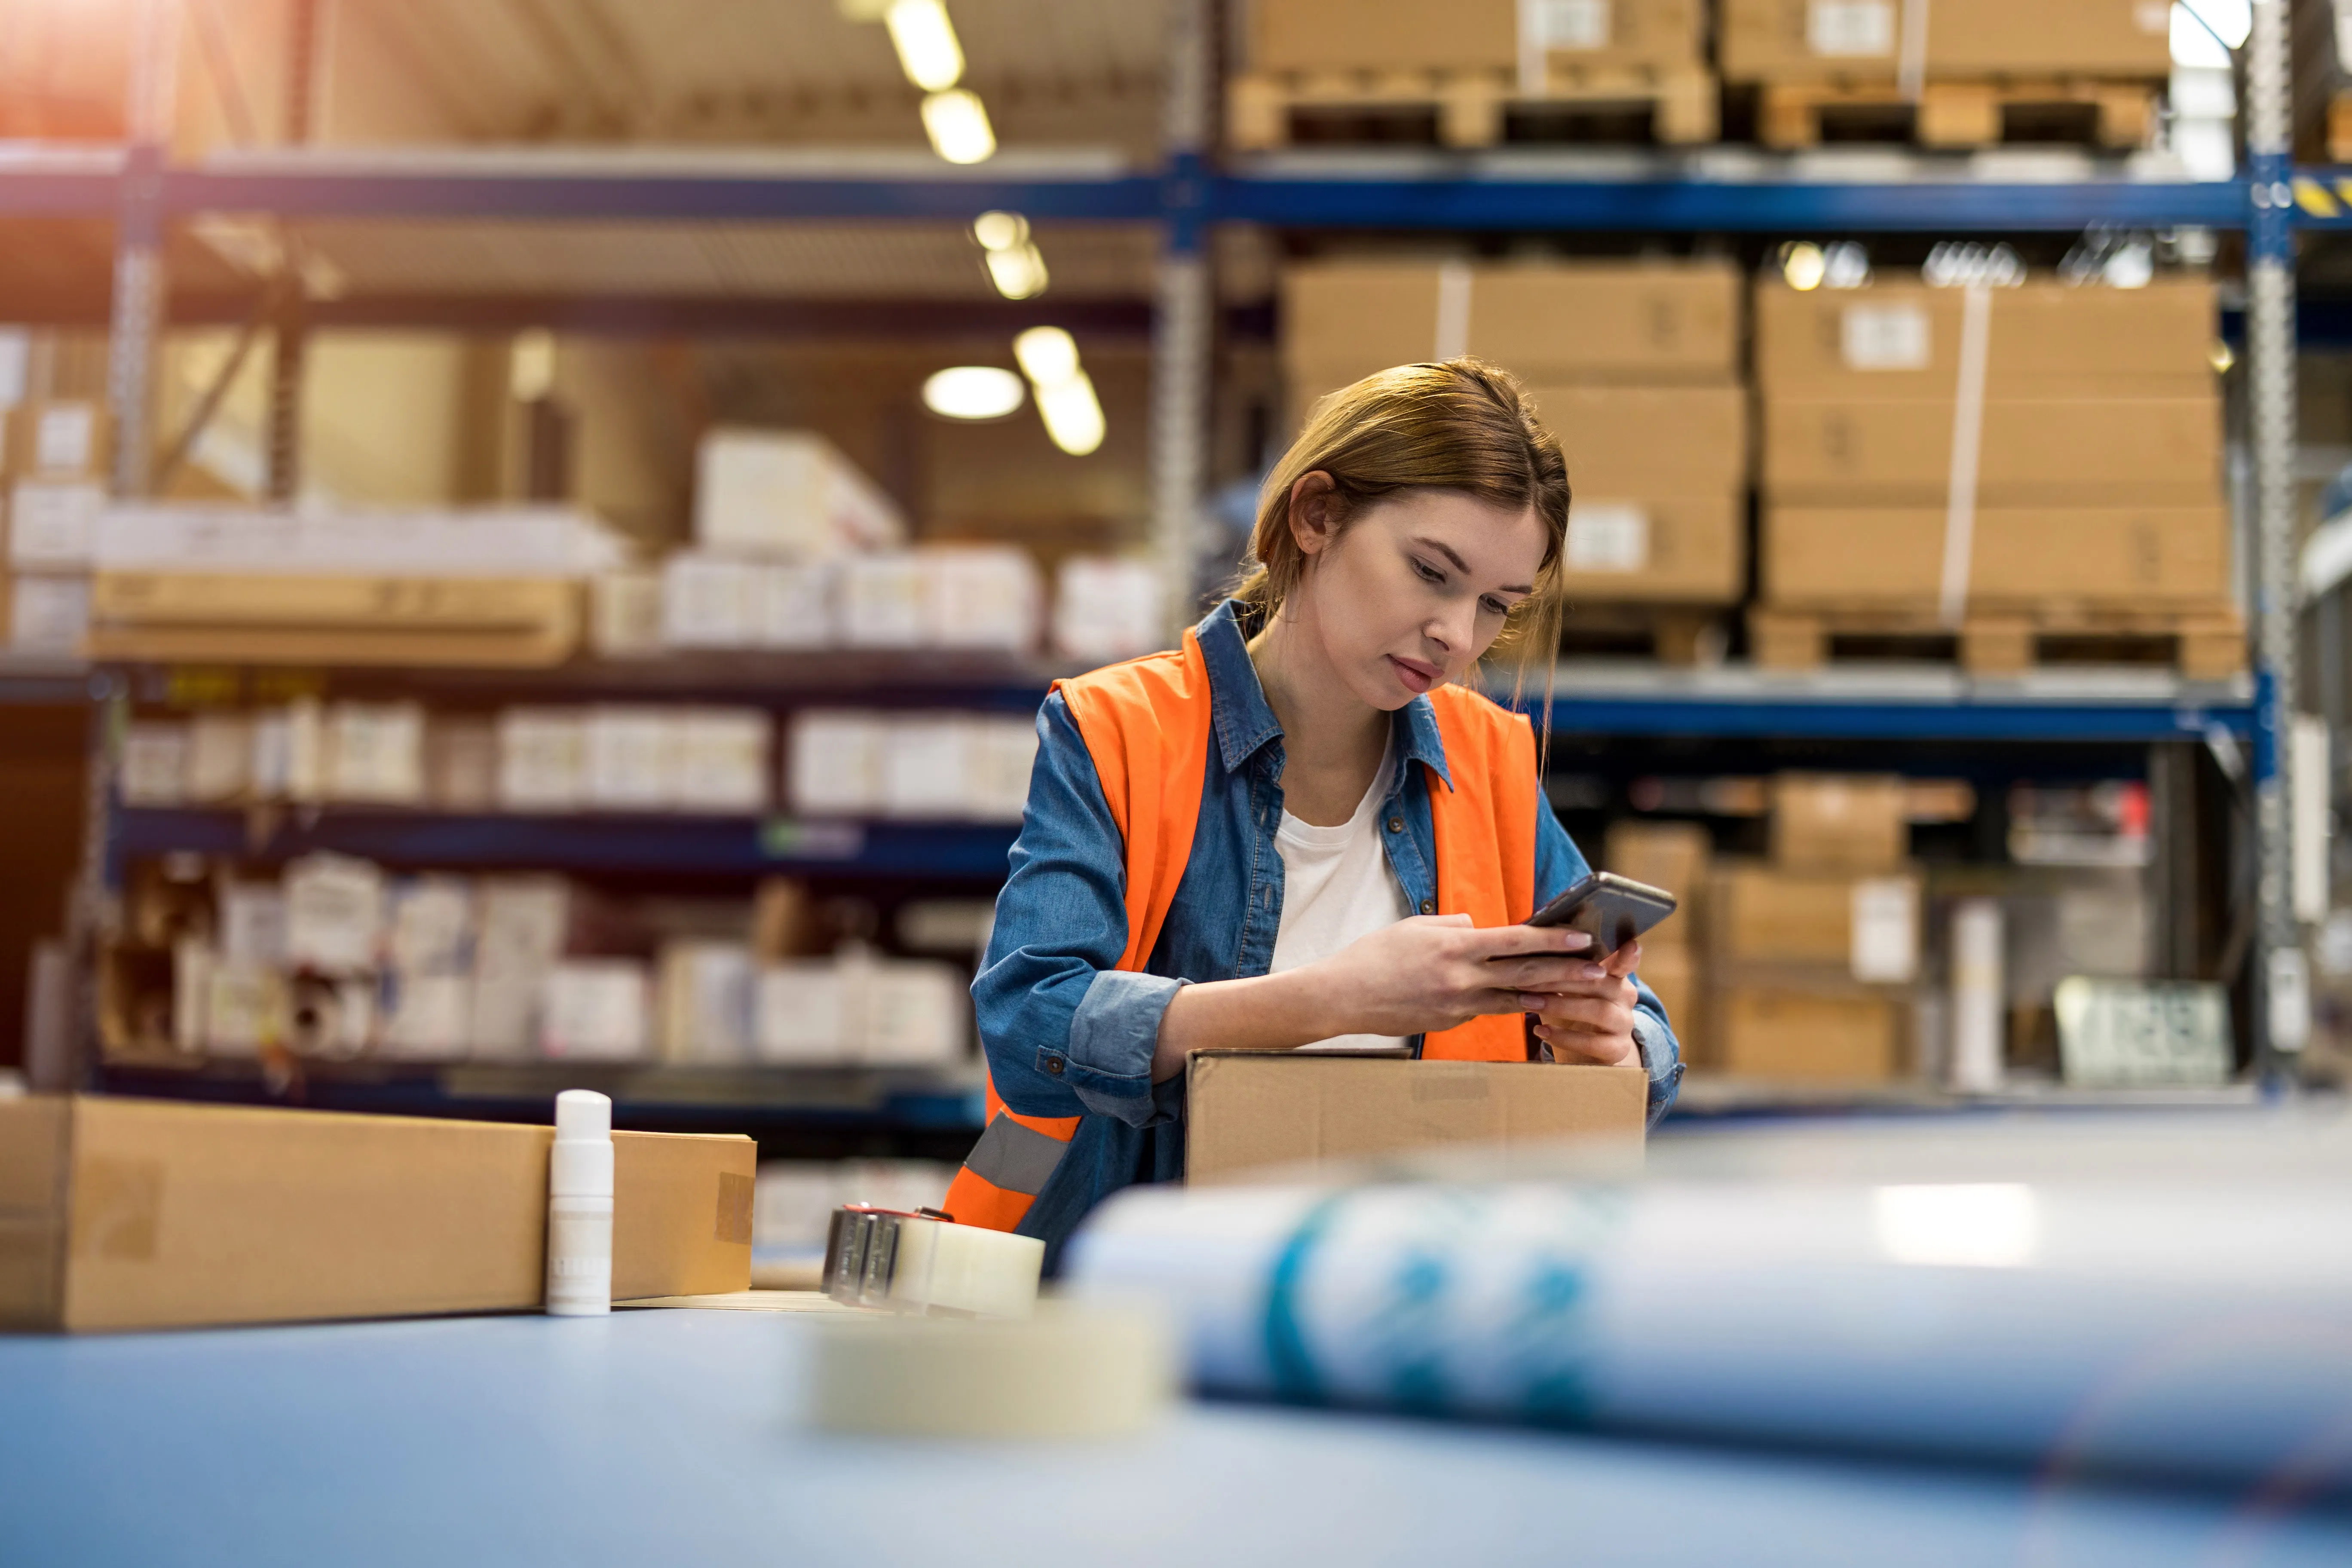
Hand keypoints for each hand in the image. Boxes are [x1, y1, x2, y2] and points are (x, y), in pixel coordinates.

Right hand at [1315, 915, 1599, 1038]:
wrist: (1343, 997)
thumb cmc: (1374, 956)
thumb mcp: (1415, 927)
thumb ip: (1453, 925)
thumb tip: (1478, 926)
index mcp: (1454, 947)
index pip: (1515, 940)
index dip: (1552, 938)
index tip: (1581, 936)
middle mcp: (1461, 978)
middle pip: (1525, 973)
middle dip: (1566, 971)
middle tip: (1598, 970)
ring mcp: (1457, 1005)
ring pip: (1514, 999)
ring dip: (1549, 994)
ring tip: (1578, 991)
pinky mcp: (1450, 1023)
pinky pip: (1486, 1010)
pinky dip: (1511, 1006)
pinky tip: (1534, 1004)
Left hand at [1519, 939, 1642, 1067]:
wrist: (1586, 1051)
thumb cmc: (1572, 1009)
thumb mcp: (1568, 988)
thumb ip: (1562, 970)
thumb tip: (1532, 949)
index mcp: (1615, 976)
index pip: (1625, 962)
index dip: (1628, 955)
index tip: (1630, 944)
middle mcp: (1625, 997)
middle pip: (1600, 982)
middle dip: (1561, 979)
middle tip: (1527, 979)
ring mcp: (1625, 1023)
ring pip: (1599, 1011)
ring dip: (1560, 1006)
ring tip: (1530, 1003)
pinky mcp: (1618, 1049)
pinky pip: (1593, 1043)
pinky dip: (1563, 1037)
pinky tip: (1541, 1032)